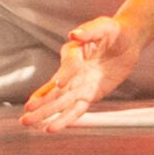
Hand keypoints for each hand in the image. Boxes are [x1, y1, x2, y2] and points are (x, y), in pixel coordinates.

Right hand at [20, 12, 152, 130]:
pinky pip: (76, 110)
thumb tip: (74, 34)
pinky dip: (65, 119)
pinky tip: (51, 128)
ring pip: (60, 102)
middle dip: (40, 102)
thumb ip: (90, 30)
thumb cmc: (114, 32)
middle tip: (25, 113)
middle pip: (55, 88)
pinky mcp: (89, 95)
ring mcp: (79, 85)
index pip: (68, 64)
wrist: (128, 43)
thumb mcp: (104, 27)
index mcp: (73, 52)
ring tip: (27, 122)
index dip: (65, 73)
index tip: (61, 83)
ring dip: (45, 113)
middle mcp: (71, 71)